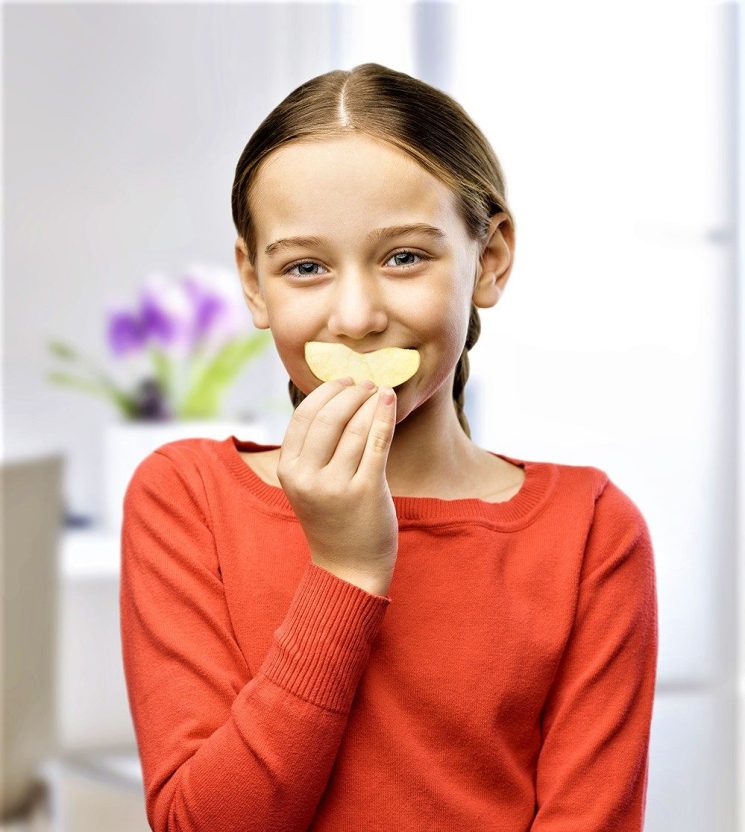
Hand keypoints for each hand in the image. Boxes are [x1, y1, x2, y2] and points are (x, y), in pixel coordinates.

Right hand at [276, 378, 398, 592]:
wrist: (348, 568)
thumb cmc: (332, 519)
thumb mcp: (309, 484)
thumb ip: (313, 449)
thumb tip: (334, 399)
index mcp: (288, 471)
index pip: (303, 416)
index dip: (325, 392)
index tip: (344, 380)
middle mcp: (307, 478)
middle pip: (328, 417)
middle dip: (350, 392)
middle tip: (367, 382)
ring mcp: (336, 486)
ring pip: (354, 427)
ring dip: (369, 401)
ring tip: (381, 390)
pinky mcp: (365, 491)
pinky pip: (376, 442)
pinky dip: (384, 416)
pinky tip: (389, 401)